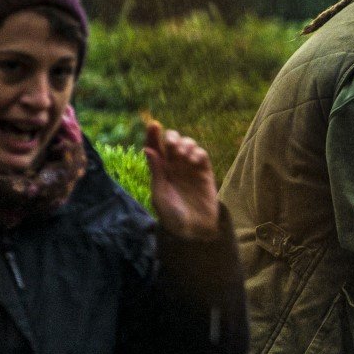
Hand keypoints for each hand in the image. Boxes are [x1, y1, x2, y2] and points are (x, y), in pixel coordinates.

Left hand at [145, 122, 220, 240]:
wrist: (194, 228)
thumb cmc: (172, 214)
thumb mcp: (160, 193)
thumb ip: (156, 171)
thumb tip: (148, 149)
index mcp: (159, 171)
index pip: (155, 148)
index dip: (153, 135)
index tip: (154, 125)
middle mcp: (174, 166)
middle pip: (172, 142)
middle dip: (172, 137)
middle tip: (172, 144)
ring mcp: (190, 168)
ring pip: (188, 145)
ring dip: (186, 144)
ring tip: (183, 155)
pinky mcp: (204, 172)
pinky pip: (202, 155)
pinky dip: (198, 152)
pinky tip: (194, 160)